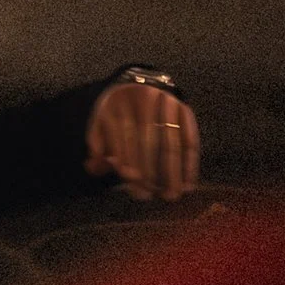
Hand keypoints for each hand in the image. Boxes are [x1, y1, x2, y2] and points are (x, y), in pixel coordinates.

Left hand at [85, 82, 199, 200]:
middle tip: (148, 196)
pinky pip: (190, 140)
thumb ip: (96, 148)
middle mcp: (143, 100)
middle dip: (147, 171)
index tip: (130, 180)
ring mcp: (166, 104)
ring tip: (170, 195)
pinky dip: (190, 163)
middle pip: (146, 141)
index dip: (124, 159)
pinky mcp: (184, 109)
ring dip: (171, 173)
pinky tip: (188, 183)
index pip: (120, 135)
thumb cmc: (116, 117)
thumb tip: (94, 168)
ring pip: (169, 142)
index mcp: (117, 104)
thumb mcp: (100, 127)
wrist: (138, 88)